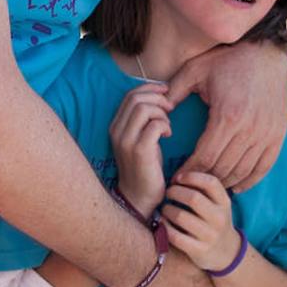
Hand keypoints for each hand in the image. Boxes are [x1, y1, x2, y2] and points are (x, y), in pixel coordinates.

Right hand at [109, 83, 171, 217]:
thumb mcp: (140, 140)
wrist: (139, 198)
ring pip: (144, 109)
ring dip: (161, 112)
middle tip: (170, 108)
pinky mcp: (139, 151)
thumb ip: (143, 121)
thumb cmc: (145, 168)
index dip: (149, 88)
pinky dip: (165, 125)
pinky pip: (154, 125)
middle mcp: (117, 131)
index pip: (129, 96)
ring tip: (167, 125)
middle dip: (158, 98)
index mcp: (116, 127)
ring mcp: (126, 141)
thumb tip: (159, 98)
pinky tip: (168, 135)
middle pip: (136, 98)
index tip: (165, 90)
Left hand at [162, 172, 238, 271]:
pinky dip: (165, 226)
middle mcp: (219, 218)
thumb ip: (203, 189)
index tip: (178, 178)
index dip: (191, 176)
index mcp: (224, 203)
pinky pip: (175, 236)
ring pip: (181, 216)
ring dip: (167, 209)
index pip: (210, 183)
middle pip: (193, 198)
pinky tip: (163, 222)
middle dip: (175, 192)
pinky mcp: (199, 251)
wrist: (227, 252)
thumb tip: (177, 175)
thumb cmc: (214, 220)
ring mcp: (210, 236)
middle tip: (168, 192)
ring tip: (165, 208)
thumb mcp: (217, 204)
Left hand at [166, 42, 286, 190]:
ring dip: (224, 182)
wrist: (267, 55)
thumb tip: (158, 108)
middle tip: (189, 184)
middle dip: (203, 179)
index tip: (177, 175)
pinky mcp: (278, 136)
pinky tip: (236, 185)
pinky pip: (263, 167)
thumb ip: (174, 90)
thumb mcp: (195, 70)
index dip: (189, 170)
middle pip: (222, 168)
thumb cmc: (228, 61)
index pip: (205, 157)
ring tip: (207, 184)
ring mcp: (266, 135)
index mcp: (227, 116)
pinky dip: (249, 180)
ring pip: (242, 171)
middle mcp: (249, 130)